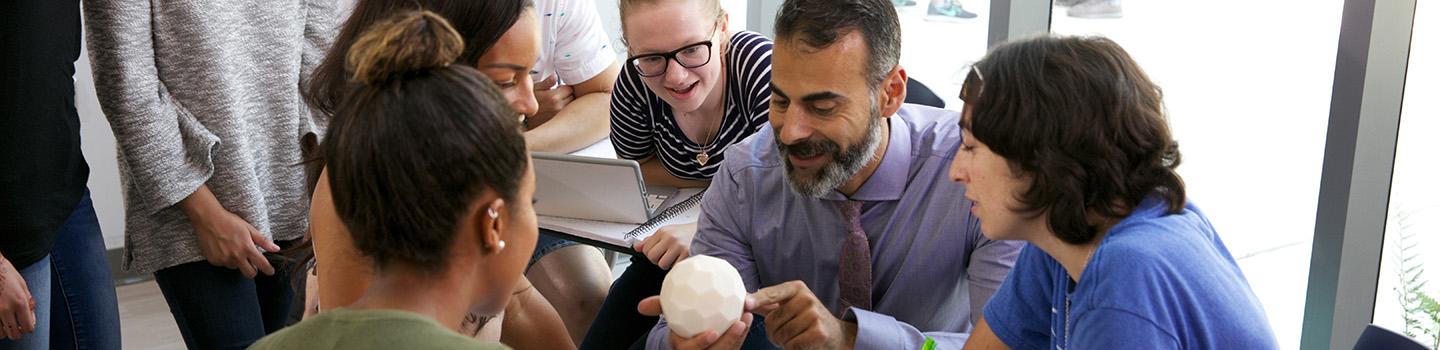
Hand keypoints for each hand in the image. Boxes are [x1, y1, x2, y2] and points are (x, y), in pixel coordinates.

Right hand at [0, 256, 36, 339]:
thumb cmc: (8, 274)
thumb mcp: (23, 286)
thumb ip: (28, 302)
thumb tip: (31, 317)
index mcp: (20, 302)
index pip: (28, 327)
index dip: (29, 327)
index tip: (26, 323)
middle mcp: (7, 309)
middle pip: (14, 334)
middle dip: (17, 332)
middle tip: (17, 326)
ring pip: (1, 334)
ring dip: (5, 332)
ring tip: (6, 324)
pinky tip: (0, 321)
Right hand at [181, 186, 278, 277]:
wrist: (208, 219)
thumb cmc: (230, 222)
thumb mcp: (249, 229)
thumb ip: (263, 241)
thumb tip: (276, 249)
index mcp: (247, 248)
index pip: (262, 265)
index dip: (268, 270)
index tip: (270, 271)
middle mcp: (236, 256)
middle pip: (249, 273)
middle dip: (253, 270)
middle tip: (252, 263)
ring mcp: (224, 260)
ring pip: (236, 267)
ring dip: (237, 262)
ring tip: (233, 249)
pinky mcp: (214, 261)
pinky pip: (224, 264)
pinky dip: (225, 259)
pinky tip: (223, 249)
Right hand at [529, 74, 573, 126]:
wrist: (523, 118)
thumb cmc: (528, 101)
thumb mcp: (535, 88)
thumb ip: (547, 82)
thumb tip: (555, 76)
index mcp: (554, 97)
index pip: (570, 88)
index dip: (565, 87)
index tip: (559, 88)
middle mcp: (559, 107)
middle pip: (573, 97)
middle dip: (568, 94)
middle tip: (559, 94)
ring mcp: (559, 115)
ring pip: (571, 105)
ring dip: (568, 102)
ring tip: (558, 102)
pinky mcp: (559, 122)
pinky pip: (568, 113)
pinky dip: (565, 110)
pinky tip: (556, 109)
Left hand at [634, 222, 697, 269]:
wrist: (707, 231)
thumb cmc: (686, 233)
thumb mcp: (667, 232)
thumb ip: (650, 240)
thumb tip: (636, 247)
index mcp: (663, 231)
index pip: (646, 249)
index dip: (651, 253)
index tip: (658, 252)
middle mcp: (670, 238)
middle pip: (652, 257)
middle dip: (657, 260)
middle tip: (666, 256)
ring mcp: (679, 247)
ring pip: (662, 264)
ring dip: (668, 265)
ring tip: (675, 258)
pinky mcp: (688, 255)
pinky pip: (675, 268)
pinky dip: (677, 267)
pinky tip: (682, 260)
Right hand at [638, 296, 752, 349]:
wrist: (691, 328)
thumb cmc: (680, 321)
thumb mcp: (670, 315)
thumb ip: (659, 308)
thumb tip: (640, 306)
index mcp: (685, 348)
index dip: (702, 343)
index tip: (712, 332)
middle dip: (730, 341)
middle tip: (739, 323)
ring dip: (741, 334)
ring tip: (747, 316)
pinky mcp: (727, 349)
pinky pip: (737, 343)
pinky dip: (743, 331)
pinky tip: (748, 313)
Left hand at [749, 281, 856, 349]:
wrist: (834, 333)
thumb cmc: (805, 318)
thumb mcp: (788, 304)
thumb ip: (767, 301)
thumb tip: (744, 297)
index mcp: (796, 288)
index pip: (772, 294)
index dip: (758, 300)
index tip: (746, 304)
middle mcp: (806, 298)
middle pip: (773, 320)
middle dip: (773, 332)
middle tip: (784, 332)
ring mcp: (814, 314)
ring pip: (782, 334)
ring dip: (782, 341)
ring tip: (793, 336)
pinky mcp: (819, 331)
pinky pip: (792, 344)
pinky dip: (792, 348)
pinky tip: (801, 343)